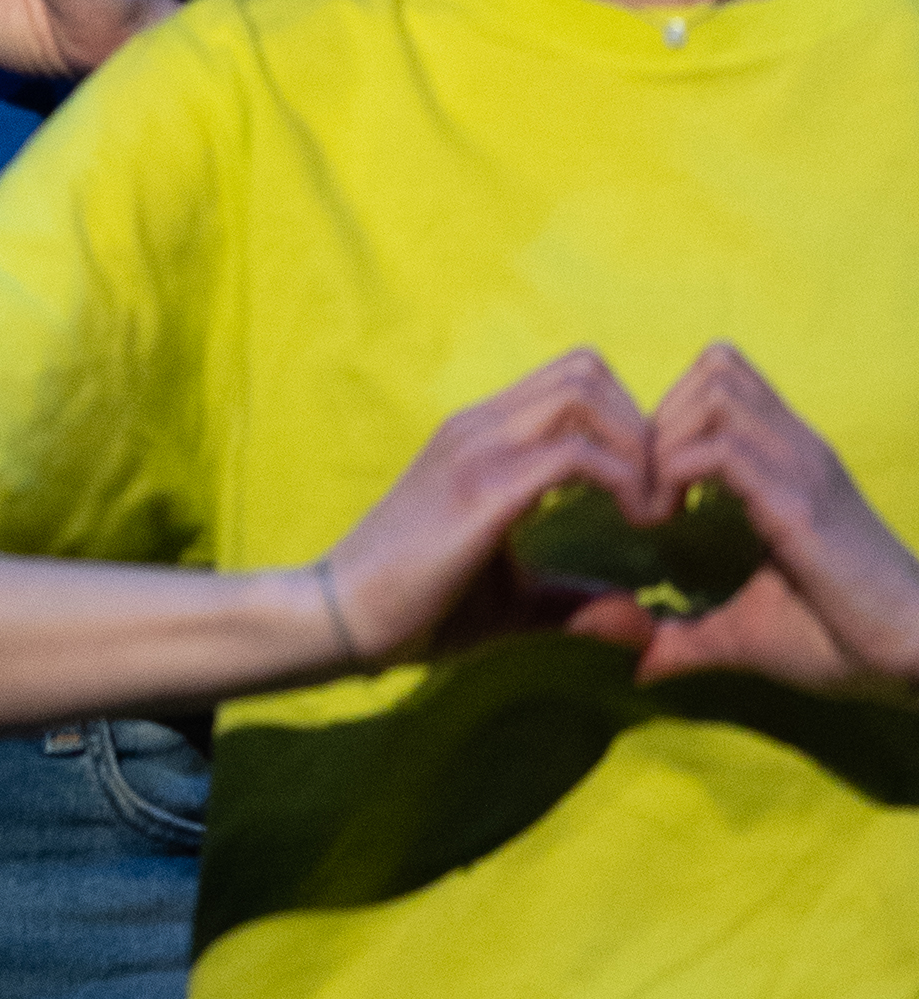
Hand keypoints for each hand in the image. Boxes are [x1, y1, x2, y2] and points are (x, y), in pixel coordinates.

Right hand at [317, 350, 663, 665]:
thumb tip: (646, 629)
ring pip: (585, 394)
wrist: (338, 619)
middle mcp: (479, 425)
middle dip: (643, 425)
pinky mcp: (480, 488)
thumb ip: (577, 602)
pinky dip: (625, 480)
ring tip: (651, 509)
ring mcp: (476, 449)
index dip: (629, 423)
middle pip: (587, 369)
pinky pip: (575, 453)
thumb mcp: (515, 602)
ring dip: (638, 445)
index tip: (651, 492)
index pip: (574, 378)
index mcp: (483, 436)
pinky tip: (638, 524)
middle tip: (660, 495)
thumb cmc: (417, 609)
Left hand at [631, 342, 918, 691]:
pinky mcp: (801, 504)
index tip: (649, 480)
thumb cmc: (844, 640)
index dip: (670, 413)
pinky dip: (674, 474)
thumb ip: (688, 637)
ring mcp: (804, 469)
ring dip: (664, 441)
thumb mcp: (748, 632)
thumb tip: (639, 666)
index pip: (726, 376)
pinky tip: (665, 523)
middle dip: (659, 417)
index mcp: (791, 460)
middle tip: (643, 487)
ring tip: (654, 505)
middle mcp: (799, 448)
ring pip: (715, 392)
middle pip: (716, 365)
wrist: (917, 657)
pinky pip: (722, 450)